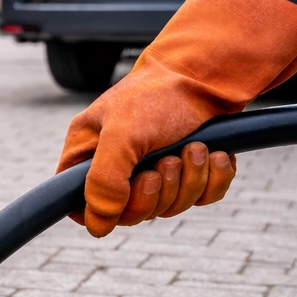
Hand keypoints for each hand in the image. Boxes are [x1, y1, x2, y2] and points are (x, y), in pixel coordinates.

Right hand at [57, 0, 296, 236]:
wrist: (208, 72)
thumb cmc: (156, 96)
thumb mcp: (122, 135)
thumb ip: (103, 181)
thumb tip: (99, 225)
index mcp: (87, 157)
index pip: (81, 207)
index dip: (105, 211)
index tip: (131, 189)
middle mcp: (117, 168)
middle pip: (132, 215)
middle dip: (158, 191)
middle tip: (166, 161)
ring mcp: (155, 172)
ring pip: (171, 208)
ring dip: (189, 180)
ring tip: (194, 147)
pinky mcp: (189, 172)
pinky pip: (202, 197)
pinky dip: (213, 178)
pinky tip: (215, 154)